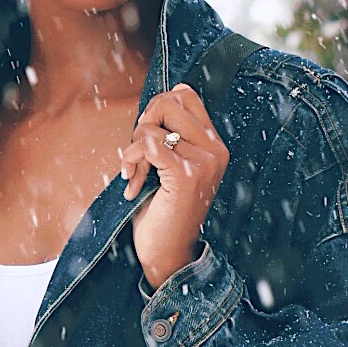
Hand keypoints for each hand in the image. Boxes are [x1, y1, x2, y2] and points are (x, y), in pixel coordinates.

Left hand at [119, 86, 228, 290]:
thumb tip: (168, 94)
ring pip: (151, 126)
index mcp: (214, 144)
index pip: (184, 94)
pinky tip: (131, 182)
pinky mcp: (186, 177)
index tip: (147, 136)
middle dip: (141, 125)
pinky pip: (148, 145)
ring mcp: (204, 163)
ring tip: (135, 175)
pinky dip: (131, 160)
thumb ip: (170, 131)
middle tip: (138, 156)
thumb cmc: (162, 207)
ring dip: (132, 149)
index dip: (156, 107)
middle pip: (166, 101)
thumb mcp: (170, 162)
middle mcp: (215, 150)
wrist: (167, 252)